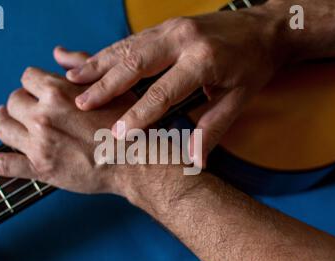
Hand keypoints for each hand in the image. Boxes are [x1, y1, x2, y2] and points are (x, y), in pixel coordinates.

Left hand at [0, 60, 138, 195]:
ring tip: (10, 123)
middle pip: (13, 100)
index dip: (34, 84)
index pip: (28, 77)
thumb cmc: (126, 124)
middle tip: (34, 112)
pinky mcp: (39, 168)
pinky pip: (3, 164)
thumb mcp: (110, 86)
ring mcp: (39, 143)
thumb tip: (56, 52)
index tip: (42, 93)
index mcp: (59, 92)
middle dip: (22, 103)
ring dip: (5, 121)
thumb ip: (81, 66)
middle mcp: (44, 115)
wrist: (136, 162)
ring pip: (3, 124)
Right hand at [62, 7, 286, 164]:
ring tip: (70, 79)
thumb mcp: (239, 99)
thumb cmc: (253, 65)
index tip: (117, 134)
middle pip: (134, 63)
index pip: (162, 93)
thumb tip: (194, 160)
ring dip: (97, 64)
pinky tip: (89, 61)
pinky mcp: (165, 26)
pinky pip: (130, 40)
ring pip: (126, 47)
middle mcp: (182, 39)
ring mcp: (171, 28)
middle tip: (78, 103)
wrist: (263, 27)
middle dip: (104, 85)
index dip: (138, 115)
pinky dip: (107, 52)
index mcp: (203, 60)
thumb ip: (212, 128)